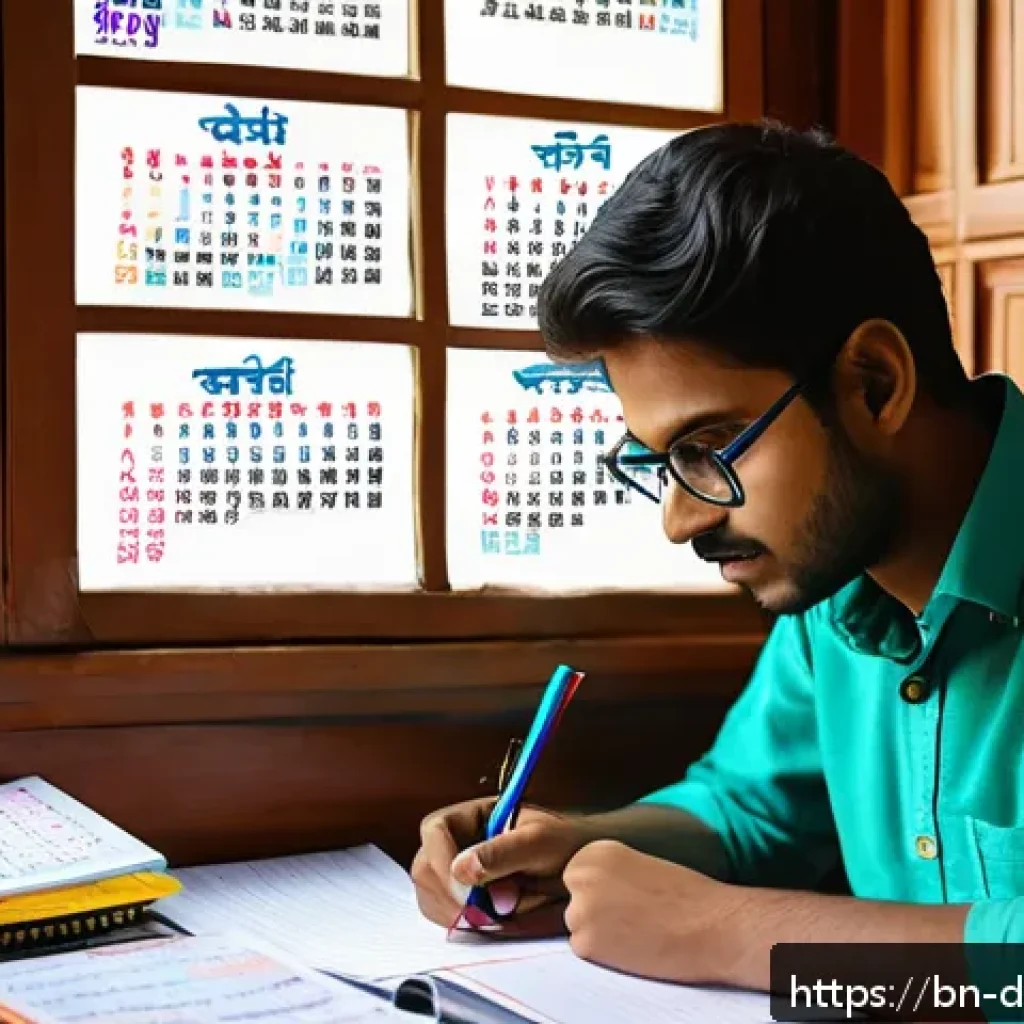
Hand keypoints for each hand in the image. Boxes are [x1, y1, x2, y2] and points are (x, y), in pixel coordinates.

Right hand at [411, 797, 592, 935]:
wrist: (581, 868)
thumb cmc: (564, 844)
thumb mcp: (540, 842)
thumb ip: (503, 853)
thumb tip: (461, 870)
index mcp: (472, 815)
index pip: (435, 829)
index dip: (443, 861)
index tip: (466, 894)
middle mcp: (457, 841)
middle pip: (425, 866)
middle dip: (449, 895)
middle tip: (483, 913)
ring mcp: (456, 871)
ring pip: (429, 894)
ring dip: (456, 912)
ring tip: (496, 914)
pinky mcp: (461, 898)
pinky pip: (443, 914)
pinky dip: (461, 924)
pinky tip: (489, 921)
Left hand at [562, 840, 748, 985]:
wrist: (711, 924)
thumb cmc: (685, 895)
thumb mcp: (639, 863)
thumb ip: (607, 872)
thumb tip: (586, 891)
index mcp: (595, 849)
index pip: (578, 877)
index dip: (603, 892)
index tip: (628, 896)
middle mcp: (580, 874)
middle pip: (574, 901)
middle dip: (597, 912)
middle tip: (633, 916)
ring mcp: (579, 909)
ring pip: (578, 926)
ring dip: (599, 932)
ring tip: (637, 930)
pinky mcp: (585, 944)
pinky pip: (584, 950)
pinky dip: (604, 955)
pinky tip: (634, 946)